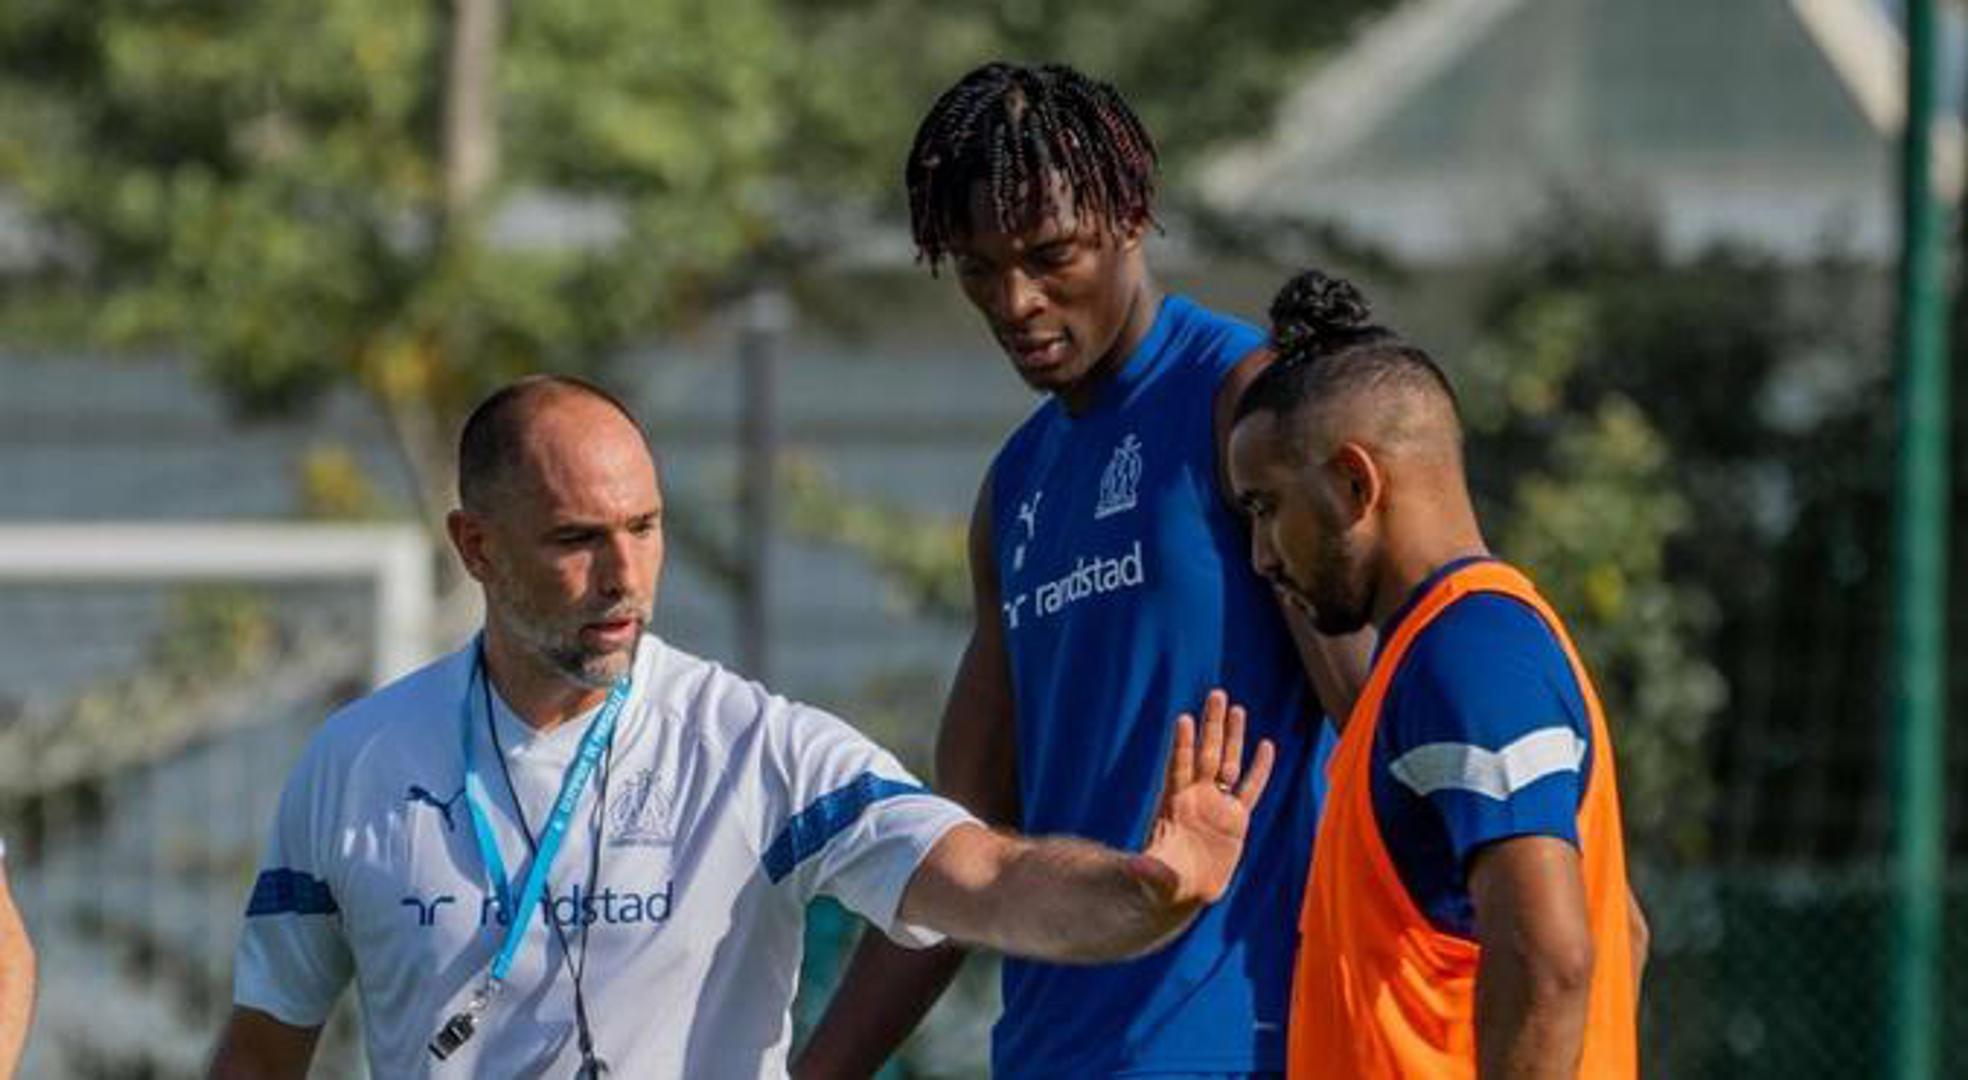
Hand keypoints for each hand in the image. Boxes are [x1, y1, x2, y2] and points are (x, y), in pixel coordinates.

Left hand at [1130, 690, 1275, 906]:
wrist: (1183, 892)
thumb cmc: (1163, 882)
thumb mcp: (1155, 877)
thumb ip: (1149, 869)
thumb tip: (1135, 867)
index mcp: (1173, 805)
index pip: (1179, 768)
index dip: (1183, 745)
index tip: (1184, 719)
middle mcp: (1196, 798)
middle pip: (1206, 754)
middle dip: (1211, 726)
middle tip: (1216, 694)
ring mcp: (1217, 806)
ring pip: (1228, 763)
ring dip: (1232, 737)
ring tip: (1237, 708)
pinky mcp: (1237, 820)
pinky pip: (1251, 789)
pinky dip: (1260, 769)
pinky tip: (1267, 746)